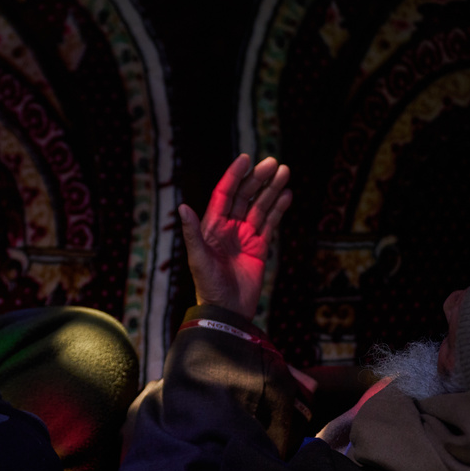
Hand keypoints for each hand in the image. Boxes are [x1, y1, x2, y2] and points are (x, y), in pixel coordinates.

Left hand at [180, 154, 291, 320]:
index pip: (224, 194)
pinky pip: (270, 223)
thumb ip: (192, 233)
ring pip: (260, 206)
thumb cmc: (207, 286)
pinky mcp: (260, 247)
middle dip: (258, 179)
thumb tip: (182, 207)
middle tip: (273, 163)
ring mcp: (245, 236)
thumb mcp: (198, 259)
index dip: (234, 176)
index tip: (245, 159)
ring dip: (272, 190)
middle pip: (245, 196)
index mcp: (211, 226)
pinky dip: (279, 209)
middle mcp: (228, 227)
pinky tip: (287, 195)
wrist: (227, 311)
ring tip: (285, 172)